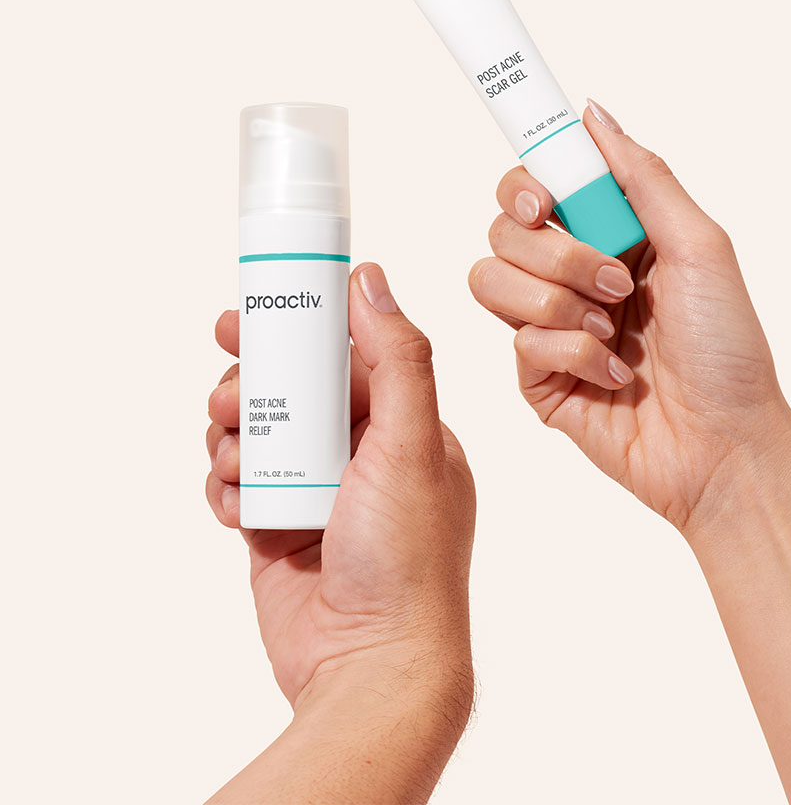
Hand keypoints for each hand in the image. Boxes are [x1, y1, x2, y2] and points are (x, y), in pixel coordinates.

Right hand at [205, 263, 475, 713]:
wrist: (371, 666)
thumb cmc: (406, 558)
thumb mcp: (412, 445)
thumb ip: (399, 359)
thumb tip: (369, 277)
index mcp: (404, 429)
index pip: (346, 358)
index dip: (296, 331)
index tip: (248, 316)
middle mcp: (363, 456)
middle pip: (292, 392)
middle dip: (252, 385)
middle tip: (225, 395)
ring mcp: (318, 494)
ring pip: (258, 435)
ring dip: (232, 438)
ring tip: (231, 460)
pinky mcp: (278, 530)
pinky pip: (238, 486)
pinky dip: (225, 487)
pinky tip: (232, 502)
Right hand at [469, 99, 790, 532]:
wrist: (724, 444)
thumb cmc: (728, 348)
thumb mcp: (700, 246)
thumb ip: (643, 175)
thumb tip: (592, 112)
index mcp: (609, 235)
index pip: (535, 188)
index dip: (526, 185)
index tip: (544, 200)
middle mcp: (572, 275)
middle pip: (503, 230)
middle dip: (558, 255)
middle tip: (614, 281)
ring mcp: (550, 326)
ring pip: (491, 281)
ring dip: (558, 303)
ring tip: (610, 329)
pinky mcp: (538, 378)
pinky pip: (520, 343)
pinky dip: (573, 354)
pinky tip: (612, 373)